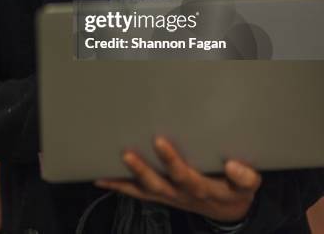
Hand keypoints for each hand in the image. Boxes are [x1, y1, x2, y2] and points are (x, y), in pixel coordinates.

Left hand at [95, 136, 261, 222]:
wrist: (228, 211)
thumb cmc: (236, 190)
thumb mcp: (250, 187)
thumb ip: (245, 177)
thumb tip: (234, 165)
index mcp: (203, 189)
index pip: (185, 175)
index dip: (171, 161)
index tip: (160, 141)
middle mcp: (182, 195)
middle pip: (158, 184)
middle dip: (142, 169)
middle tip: (127, 153)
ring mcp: (169, 196)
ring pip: (144, 190)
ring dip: (126, 178)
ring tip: (110, 166)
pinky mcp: (161, 195)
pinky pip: (137, 194)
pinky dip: (119, 186)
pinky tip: (101, 178)